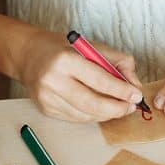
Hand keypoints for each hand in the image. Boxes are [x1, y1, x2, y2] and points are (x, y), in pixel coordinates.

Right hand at [18, 30, 143, 121]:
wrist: (28, 55)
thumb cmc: (63, 49)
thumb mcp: (91, 46)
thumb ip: (118, 62)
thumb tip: (135, 85)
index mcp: (65, 59)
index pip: (99, 80)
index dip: (121, 91)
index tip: (136, 96)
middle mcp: (53, 80)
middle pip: (92, 103)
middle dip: (116, 108)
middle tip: (130, 107)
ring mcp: (47, 97)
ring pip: (85, 115)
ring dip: (106, 114)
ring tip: (118, 108)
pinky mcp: (45, 109)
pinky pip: (76, 118)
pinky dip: (92, 116)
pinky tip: (100, 109)